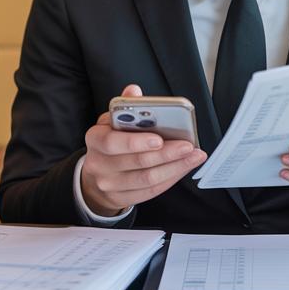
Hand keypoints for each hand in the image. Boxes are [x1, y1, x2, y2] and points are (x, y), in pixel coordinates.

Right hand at [80, 84, 206, 215]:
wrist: (96, 175)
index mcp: (95, 139)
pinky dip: (171, 177)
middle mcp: (99, 164)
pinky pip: (152, 190)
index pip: (113, 142)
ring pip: (148, 179)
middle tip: (187, 145)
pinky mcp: (122, 198)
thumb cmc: (109, 143)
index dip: (137, 142)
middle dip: (167, 153)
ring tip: (193, 156)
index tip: (159, 138)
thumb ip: (124, 107)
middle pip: (137, 162)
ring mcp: (110, 185)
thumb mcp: (111, 122)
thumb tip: (134, 91)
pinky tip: (184, 167)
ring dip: (175, 166)